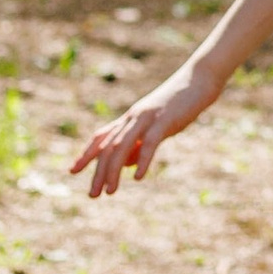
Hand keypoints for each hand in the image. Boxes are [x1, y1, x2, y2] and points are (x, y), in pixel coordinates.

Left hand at [68, 61, 217, 198]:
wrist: (200, 79)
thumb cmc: (180, 104)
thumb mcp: (157, 127)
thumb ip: (139, 144)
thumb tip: (126, 165)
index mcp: (130, 119)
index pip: (101, 137)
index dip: (86, 154)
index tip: (72, 171)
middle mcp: (133, 118)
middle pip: (108, 146)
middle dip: (99, 172)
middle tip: (93, 194)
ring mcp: (147, 118)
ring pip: (123, 146)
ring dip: (114, 170)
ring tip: (110, 191)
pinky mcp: (164, 120)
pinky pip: (149, 142)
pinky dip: (142, 160)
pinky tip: (139, 177)